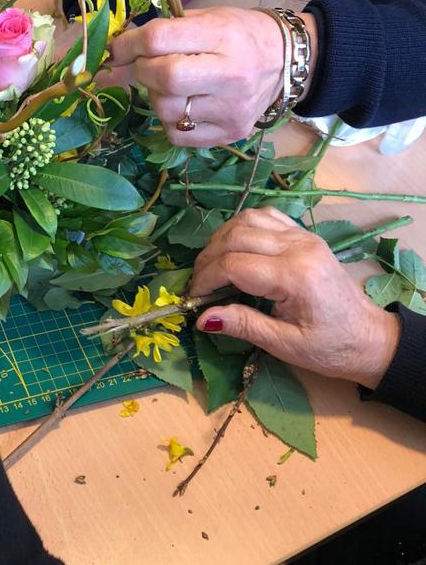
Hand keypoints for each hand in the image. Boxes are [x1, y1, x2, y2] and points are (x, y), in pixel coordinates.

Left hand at [108, 6, 317, 146]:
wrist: (284, 61)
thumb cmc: (238, 34)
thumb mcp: (205, 18)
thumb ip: (161, 33)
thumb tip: (112, 58)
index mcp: (223, 35)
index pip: (159, 39)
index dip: (128, 44)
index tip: (118, 49)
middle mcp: (231, 74)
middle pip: (164, 77)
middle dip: (142, 71)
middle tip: (147, 66)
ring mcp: (232, 108)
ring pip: (166, 109)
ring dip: (157, 96)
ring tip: (173, 85)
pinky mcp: (230, 133)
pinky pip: (177, 134)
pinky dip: (170, 120)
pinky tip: (184, 105)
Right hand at [190, 207, 400, 387]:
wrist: (369, 337)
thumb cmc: (329, 347)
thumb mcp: (284, 344)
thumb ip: (243, 325)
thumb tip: (202, 318)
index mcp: (295, 276)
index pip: (234, 264)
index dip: (206, 279)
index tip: (193, 299)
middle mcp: (299, 247)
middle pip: (236, 236)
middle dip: (208, 259)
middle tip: (197, 284)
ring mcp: (303, 236)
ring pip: (248, 219)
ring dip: (222, 238)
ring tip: (211, 265)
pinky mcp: (305, 235)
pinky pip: (266, 217)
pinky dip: (243, 227)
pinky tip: (235, 247)